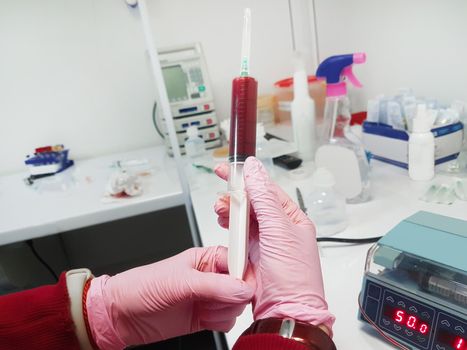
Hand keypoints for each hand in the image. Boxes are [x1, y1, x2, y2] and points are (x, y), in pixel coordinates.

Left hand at [86, 246, 254, 348]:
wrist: (121, 316)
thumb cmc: (141, 287)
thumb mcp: (178, 283)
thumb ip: (214, 286)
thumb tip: (243, 288)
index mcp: (206, 258)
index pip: (239, 261)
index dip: (245, 274)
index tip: (242, 287)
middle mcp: (210, 276)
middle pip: (242, 285)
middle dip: (232, 296)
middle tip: (212, 299)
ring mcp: (208, 297)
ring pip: (236, 305)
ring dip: (223, 311)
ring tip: (202, 309)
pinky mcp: (205, 316)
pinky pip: (227, 321)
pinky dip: (219, 323)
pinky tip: (202, 319)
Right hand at [214, 158, 334, 331]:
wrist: (284, 311)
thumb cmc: (293, 277)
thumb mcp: (279, 229)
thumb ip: (263, 198)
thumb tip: (254, 170)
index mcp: (292, 219)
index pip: (267, 190)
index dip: (248, 177)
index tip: (229, 169)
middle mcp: (278, 229)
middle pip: (253, 202)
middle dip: (236, 194)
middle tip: (221, 188)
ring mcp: (264, 242)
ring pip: (243, 217)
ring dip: (230, 210)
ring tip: (220, 208)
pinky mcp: (250, 255)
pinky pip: (236, 234)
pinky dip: (228, 226)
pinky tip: (223, 221)